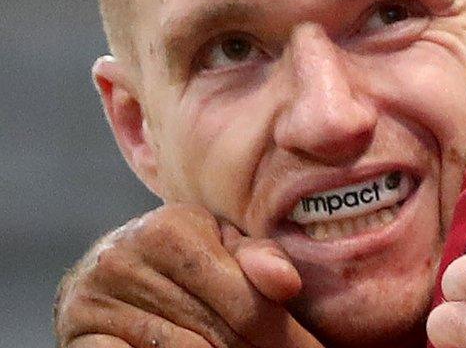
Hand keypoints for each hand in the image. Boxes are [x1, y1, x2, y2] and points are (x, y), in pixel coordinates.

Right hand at [54, 203, 316, 347]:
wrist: (105, 270)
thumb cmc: (181, 260)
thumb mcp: (220, 246)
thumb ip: (258, 258)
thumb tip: (287, 283)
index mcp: (170, 228)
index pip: (244, 299)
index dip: (283, 335)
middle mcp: (126, 259)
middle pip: (217, 331)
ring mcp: (95, 300)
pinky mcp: (79, 334)